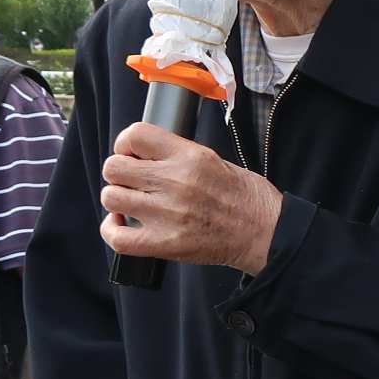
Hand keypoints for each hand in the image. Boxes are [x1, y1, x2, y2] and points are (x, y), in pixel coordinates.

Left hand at [99, 124, 284, 272]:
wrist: (267, 234)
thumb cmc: (249, 199)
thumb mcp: (217, 161)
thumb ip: (180, 157)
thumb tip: (147, 156)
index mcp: (190, 157)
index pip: (135, 135)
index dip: (125, 144)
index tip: (131, 154)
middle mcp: (175, 182)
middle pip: (114, 167)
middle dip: (119, 173)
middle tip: (133, 182)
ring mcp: (168, 214)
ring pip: (111, 198)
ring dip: (118, 200)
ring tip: (133, 205)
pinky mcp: (166, 244)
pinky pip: (118, 238)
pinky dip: (112, 231)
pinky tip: (122, 226)